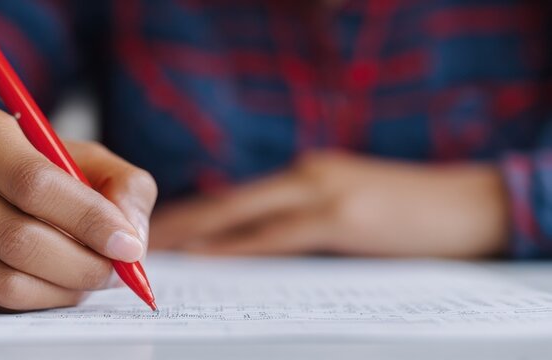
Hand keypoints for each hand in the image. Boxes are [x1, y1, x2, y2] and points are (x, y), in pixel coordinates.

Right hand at [0, 106, 156, 311]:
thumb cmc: (23, 170)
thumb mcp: (76, 156)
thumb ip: (121, 184)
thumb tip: (131, 235)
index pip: (32, 182)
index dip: (88, 219)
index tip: (128, 245)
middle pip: (16, 238)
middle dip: (80, 265)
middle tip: (115, 272)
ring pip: (0, 281)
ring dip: (60, 290)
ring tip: (87, 278)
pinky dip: (30, 301)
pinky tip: (48, 283)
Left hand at [150, 151, 507, 257]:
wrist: (472, 204)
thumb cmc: (411, 214)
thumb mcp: (352, 209)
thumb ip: (309, 221)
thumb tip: (260, 249)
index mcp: (307, 175)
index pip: (237, 196)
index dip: (193, 213)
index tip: (158, 228)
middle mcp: (307, 176)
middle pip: (227, 201)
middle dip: (179, 221)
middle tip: (138, 237)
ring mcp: (324, 192)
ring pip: (242, 214)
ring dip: (196, 233)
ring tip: (158, 249)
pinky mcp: (342, 216)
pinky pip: (278, 236)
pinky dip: (238, 246)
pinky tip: (210, 255)